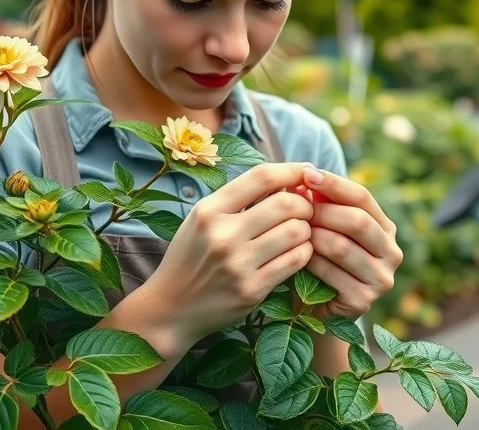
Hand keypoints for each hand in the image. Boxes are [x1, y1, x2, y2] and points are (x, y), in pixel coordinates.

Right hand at [147, 162, 316, 343]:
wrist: (171, 308)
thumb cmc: (191, 257)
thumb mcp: (201, 219)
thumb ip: (238, 200)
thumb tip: (287, 181)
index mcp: (209, 211)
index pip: (261, 177)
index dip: (292, 170)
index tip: (307, 171)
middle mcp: (222, 235)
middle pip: (286, 204)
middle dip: (305, 203)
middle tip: (306, 209)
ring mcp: (238, 264)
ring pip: (296, 232)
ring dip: (306, 229)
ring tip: (299, 232)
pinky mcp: (252, 290)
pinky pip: (295, 261)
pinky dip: (304, 252)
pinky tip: (296, 251)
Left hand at [298, 167, 402, 319]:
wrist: (312, 307)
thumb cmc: (317, 259)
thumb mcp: (322, 227)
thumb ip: (319, 203)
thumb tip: (304, 175)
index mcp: (385, 228)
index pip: (363, 197)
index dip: (334, 183)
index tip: (306, 174)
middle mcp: (392, 252)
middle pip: (357, 221)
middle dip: (322, 211)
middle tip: (296, 208)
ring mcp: (382, 279)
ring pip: (342, 247)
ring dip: (313, 236)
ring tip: (292, 231)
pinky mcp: (365, 301)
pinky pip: (332, 274)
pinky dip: (310, 263)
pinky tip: (296, 257)